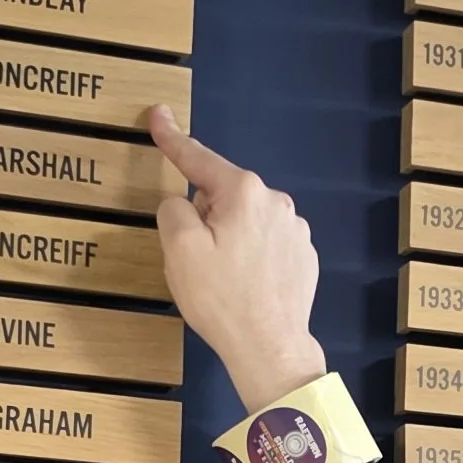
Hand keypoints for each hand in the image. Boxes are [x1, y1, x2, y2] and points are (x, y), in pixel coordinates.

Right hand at [150, 106, 327, 412]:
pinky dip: (251, 256)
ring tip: (225, 281)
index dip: (173, 138)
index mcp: (243, 192)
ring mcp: (295, 229)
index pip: (199, 158)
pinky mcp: (304, 256)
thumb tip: (183, 202)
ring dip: (229, 238)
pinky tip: (247, 287)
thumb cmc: (221, 298)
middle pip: (223, 194)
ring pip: (246, 220)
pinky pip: (265, 244)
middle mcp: (275, 202)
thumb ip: (173, 210)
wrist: (270, 347)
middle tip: (199, 261)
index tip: (158, 115)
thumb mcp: (179, 250)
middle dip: (205, 216)